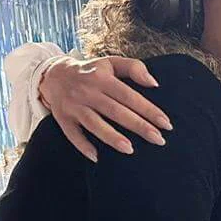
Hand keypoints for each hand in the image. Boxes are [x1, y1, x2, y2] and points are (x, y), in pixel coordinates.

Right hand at [40, 54, 169, 162]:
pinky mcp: (62, 118)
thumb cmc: (91, 71)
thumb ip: (134, 68)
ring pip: (94, 123)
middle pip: (115, 111)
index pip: (129, 95)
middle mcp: (87, 91)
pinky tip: (96, 157)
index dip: (148, 110)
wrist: (53, 74)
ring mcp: (74, 106)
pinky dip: (82, 146)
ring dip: (111, 137)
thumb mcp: (111, 63)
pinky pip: (72, 134)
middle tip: (159, 140)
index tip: (166, 124)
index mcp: (102, 78)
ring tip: (130, 149)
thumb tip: (154, 83)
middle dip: (138, 126)